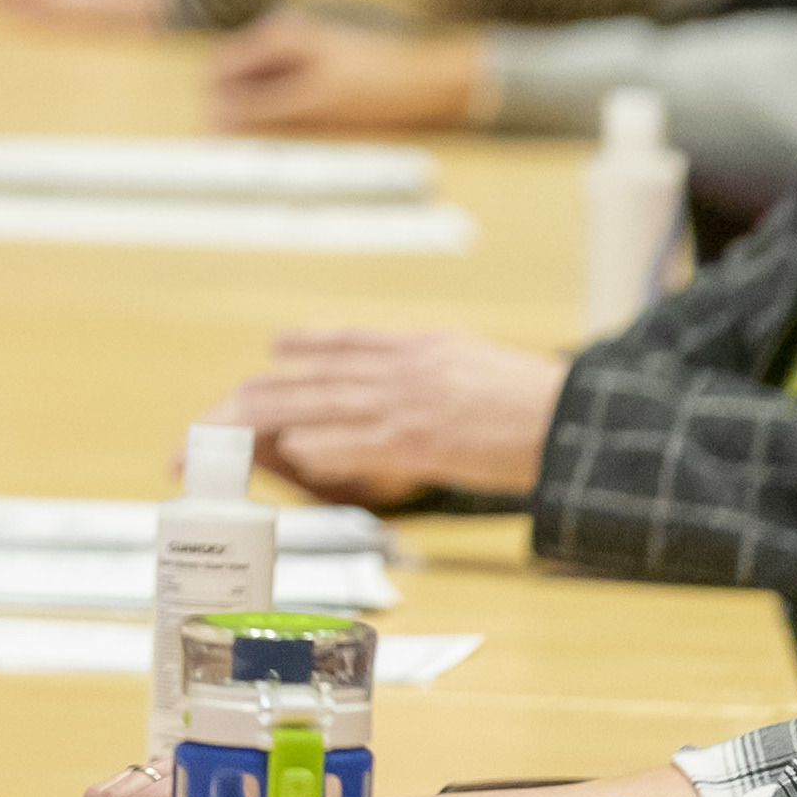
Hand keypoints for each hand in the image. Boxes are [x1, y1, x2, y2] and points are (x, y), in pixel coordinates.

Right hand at [209, 14, 486, 135]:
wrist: (427, 83)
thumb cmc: (374, 86)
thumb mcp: (311, 102)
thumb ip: (259, 108)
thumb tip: (214, 119)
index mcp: (276, 36)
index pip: (219, 67)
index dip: (212, 102)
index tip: (214, 136)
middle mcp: (281, 40)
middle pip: (234, 78)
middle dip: (231, 110)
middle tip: (236, 147)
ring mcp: (296, 55)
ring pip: (255, 90)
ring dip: (253, 116)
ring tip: (263, 145)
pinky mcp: (309, 74)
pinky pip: (277, 96)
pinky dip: (275, 116)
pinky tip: (286, 135)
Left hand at [210, 328, 568, 503]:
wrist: (569, 420)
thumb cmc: (533, 399)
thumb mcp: (474, 358)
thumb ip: (431, 362)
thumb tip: (402, 367)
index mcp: (420, 347)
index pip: (346, 343)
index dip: (305, 346)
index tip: (273, 350)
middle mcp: (402, 370)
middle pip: (315, 379)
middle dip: (263, 393)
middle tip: (227, 403)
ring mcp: (404, 405)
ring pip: (319, 408)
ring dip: (271, 421)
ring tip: (233, 430)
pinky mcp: (416, 442)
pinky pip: (353, 444)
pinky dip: (318, 448)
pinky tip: (290, 453)